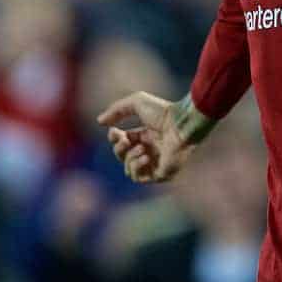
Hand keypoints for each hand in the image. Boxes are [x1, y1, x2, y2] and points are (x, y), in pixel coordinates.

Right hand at [97, 91, 211, 182]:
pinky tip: (145, 156)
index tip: (114, 131)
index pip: (123, 143)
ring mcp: (156, 163)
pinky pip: (140, 178)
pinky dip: (137, 167)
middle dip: (119, 149)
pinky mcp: (161, 174)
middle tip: (126, 140)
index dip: (114, 139)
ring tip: (141, 148)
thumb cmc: (163, 112)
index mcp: (146, 135)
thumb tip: (100, 122)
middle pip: (123, 157)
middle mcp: (151, 150)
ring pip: (129, 169)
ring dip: (129, 158)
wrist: (182, 123)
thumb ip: (116, 110)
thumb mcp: (136, 102)